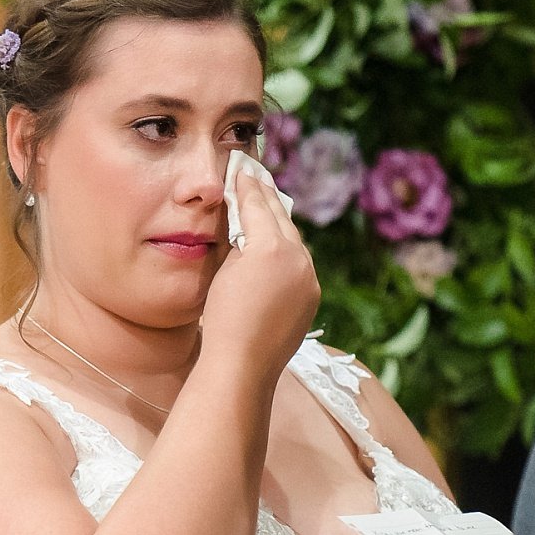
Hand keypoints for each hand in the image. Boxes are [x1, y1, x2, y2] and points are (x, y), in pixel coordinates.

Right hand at [201, 163, 320, 370]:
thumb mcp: (225, 270)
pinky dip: (287, 251)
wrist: (242, 365)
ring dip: (280, 223)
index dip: (248, 186)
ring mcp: (309, 278)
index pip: (258, 206)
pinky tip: (277, 248)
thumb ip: (239, 239)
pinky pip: (300, 263)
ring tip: (267, 208)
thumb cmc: (222, 319)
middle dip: (268, 198)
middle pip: (281, 218)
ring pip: (294, 240)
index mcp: (273, 248)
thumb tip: (246, 223)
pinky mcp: (312, 296)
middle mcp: (299, 258)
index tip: (242, 169)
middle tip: (257, 177)